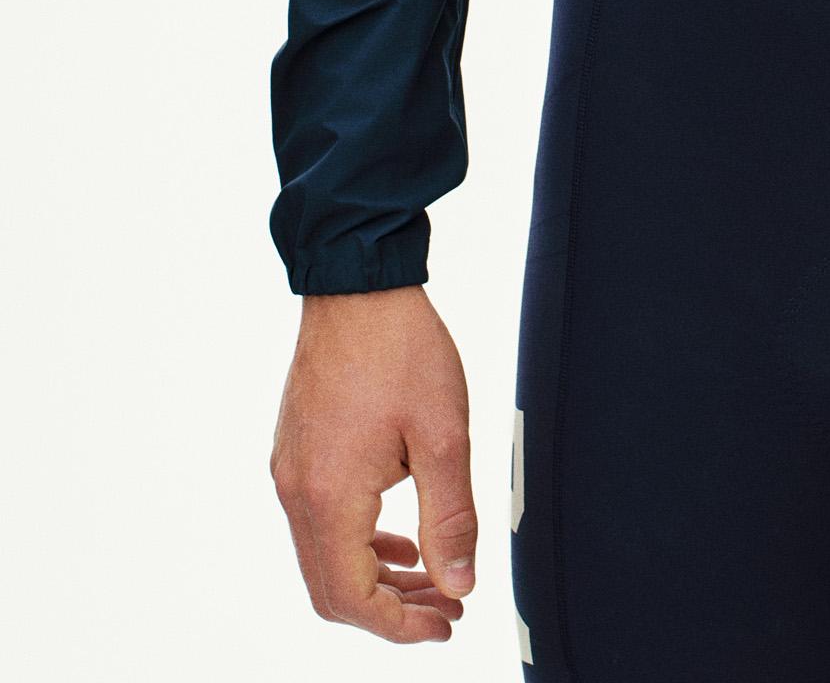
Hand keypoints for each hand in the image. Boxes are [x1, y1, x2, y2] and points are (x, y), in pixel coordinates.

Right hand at [270, 284, 477, 642]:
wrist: (357, 285)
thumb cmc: (401, 348)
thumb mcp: (444, 434)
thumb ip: (451, 517)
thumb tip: (459, 584)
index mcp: (329, 496)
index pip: (353, 598)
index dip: (400, 624)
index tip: (446, 623)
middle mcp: (297, 492)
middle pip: (332, 589)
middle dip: (389, 608)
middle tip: (444, 609)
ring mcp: (290, 471)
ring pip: (323, 557)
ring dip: (375, 576)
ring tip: (430, 576)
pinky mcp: (295, 451)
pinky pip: (318, 521)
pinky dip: (358, 542)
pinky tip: (397, 534)